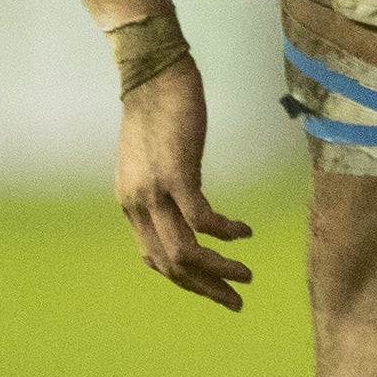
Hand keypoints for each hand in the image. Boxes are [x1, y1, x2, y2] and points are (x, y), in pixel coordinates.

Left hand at [115, 61, 253, 309]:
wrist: (152, 76)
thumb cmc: (159, 111)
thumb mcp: (156, 158)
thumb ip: (166, 186)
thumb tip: (188, 208)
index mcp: (130, 203)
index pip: (156, 258)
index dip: (187, 280)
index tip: (216, 287)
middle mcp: (136, 204)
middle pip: (170, 263)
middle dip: (206, 288)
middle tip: (237, 300)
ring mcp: (153, 191)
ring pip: (185, 250)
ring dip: (218, 270)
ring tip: (246, 275)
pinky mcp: (175, 174)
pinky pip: (202, 219)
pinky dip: (225, 232)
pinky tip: (244, 232)